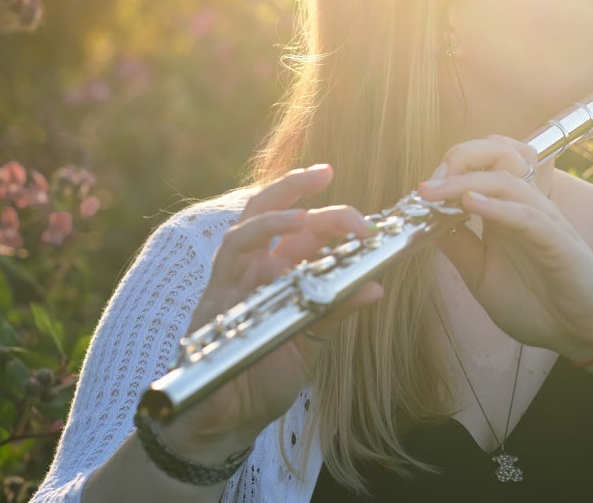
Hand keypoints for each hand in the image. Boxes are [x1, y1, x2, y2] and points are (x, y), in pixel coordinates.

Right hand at [161, 165, 382, 455]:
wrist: (227, 419)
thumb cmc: (266, 376)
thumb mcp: (311, 340)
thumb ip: (337, 309)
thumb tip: (376, 286)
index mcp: (281, 271)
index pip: (306, 230)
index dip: (333, 215)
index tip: (366, 216)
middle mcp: (256, 266)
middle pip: (271, 208)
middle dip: (296, 185)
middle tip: (326, 172)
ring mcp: (234, 276)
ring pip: (249, 222)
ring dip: (280, 207)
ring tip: (309, 208)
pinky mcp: (216, 292)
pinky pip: (234, 252)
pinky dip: (261, 235)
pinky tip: (286, 231)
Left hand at [418, 137, 592, 361]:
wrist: (583, 333)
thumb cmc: (536, 303)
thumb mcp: (480, 274)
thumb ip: (457, 246)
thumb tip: (422, 223)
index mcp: (502, 210)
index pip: (476, 168)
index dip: (445, 171)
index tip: (417, 193)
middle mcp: (521, 205)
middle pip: (493, 156)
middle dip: (457, 160)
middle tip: (426, 185)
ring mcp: (541, 218)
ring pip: (505, 180)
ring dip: (465, 182)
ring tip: (434, 192)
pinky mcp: (557, 238)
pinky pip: (526, 214)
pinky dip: (497, 206)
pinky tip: (470, 205)